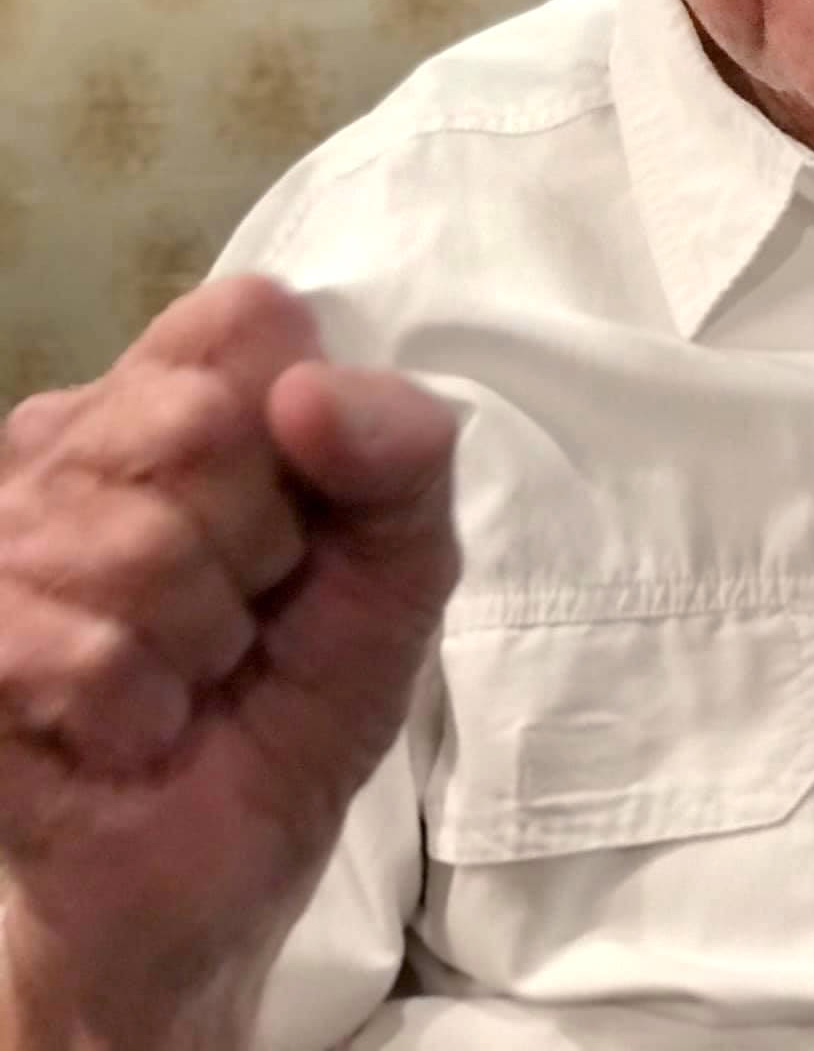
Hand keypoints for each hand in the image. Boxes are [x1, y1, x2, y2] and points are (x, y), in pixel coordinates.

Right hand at [0, 276, 460, 1043]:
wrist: (219, 867)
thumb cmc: (303, 691)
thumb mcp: (403, 564)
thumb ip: (404, 451)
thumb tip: (306, 393)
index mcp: (175, 390)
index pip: (246, 316)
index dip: (305, 420)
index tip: (304, 510)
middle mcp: (68, 437)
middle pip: (199, 422)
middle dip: (260, 545)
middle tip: (247, 610)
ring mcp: (2, 535)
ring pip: (144, 544)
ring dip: (203, 642)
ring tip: (190, 672)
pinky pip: (88, 651)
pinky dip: (145, 711)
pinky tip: (134, 727)